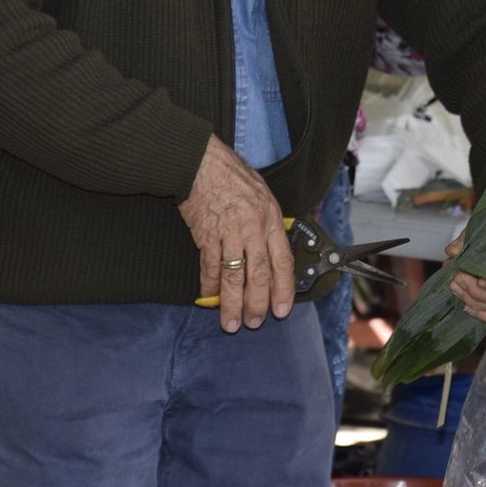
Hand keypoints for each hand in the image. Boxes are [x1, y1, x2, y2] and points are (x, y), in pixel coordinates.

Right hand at [178, 135, 293, 331]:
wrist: (202, 163)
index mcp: (271, 219)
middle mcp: (252, 228)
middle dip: (257, 303)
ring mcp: (229, 232)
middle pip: (259, 275)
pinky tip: (209, 299)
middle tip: (254, 322)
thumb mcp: (263, 196)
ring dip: (232, 303)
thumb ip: (269, 225)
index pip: (282, 261)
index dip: (283, 289)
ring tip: (230, 323)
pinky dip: (209, 286)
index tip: (282, 309)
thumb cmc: (233, 177)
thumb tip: (274, 253)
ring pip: (234, 276)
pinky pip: (209, 267)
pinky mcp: (205, 234)